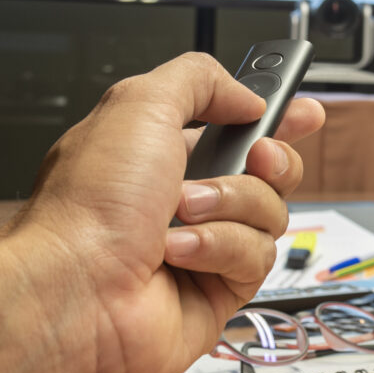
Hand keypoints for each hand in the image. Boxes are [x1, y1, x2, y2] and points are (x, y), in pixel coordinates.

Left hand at [0, 51, 324, 372]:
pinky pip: (256, 257)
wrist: (71, 293)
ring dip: (231, 206)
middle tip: (256, 156)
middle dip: (271, 159)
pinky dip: (220, 248)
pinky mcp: (218, 291)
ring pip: (271, 212)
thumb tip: (246, 95)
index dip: (276, 118)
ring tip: (182, 213)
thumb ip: (200, 79)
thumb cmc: (85, 209)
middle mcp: (184, 199)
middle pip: (271, 170)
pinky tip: (179, 255)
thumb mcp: (139, 104)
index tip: (303, 112)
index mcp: (161, 151)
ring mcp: (203, 247)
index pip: (236, 126)